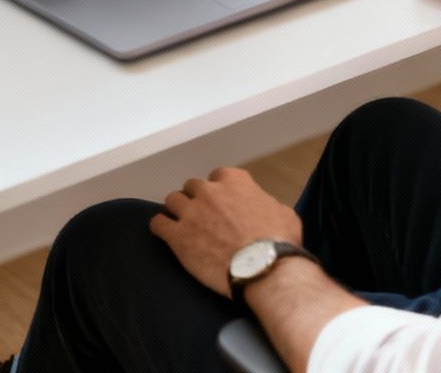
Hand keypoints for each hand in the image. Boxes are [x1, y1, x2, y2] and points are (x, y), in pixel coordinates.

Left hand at [149, 167, 302, 298]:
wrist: (263, 267)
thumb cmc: (278, 241)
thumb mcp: (283, 212)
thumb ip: (264, 204)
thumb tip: (261, 210)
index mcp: (236, 182)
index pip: (219, 174)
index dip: (220, 189)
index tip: (223, 201)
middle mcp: (210, 191)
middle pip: (193, 186)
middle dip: (197, 198)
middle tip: (203, 215)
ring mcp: (191, 213)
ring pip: (172, 200)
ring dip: (178, 210)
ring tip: (183, 224)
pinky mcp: (177, 236)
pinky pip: (157, 223)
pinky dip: (161, 226)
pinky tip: (168, 234)